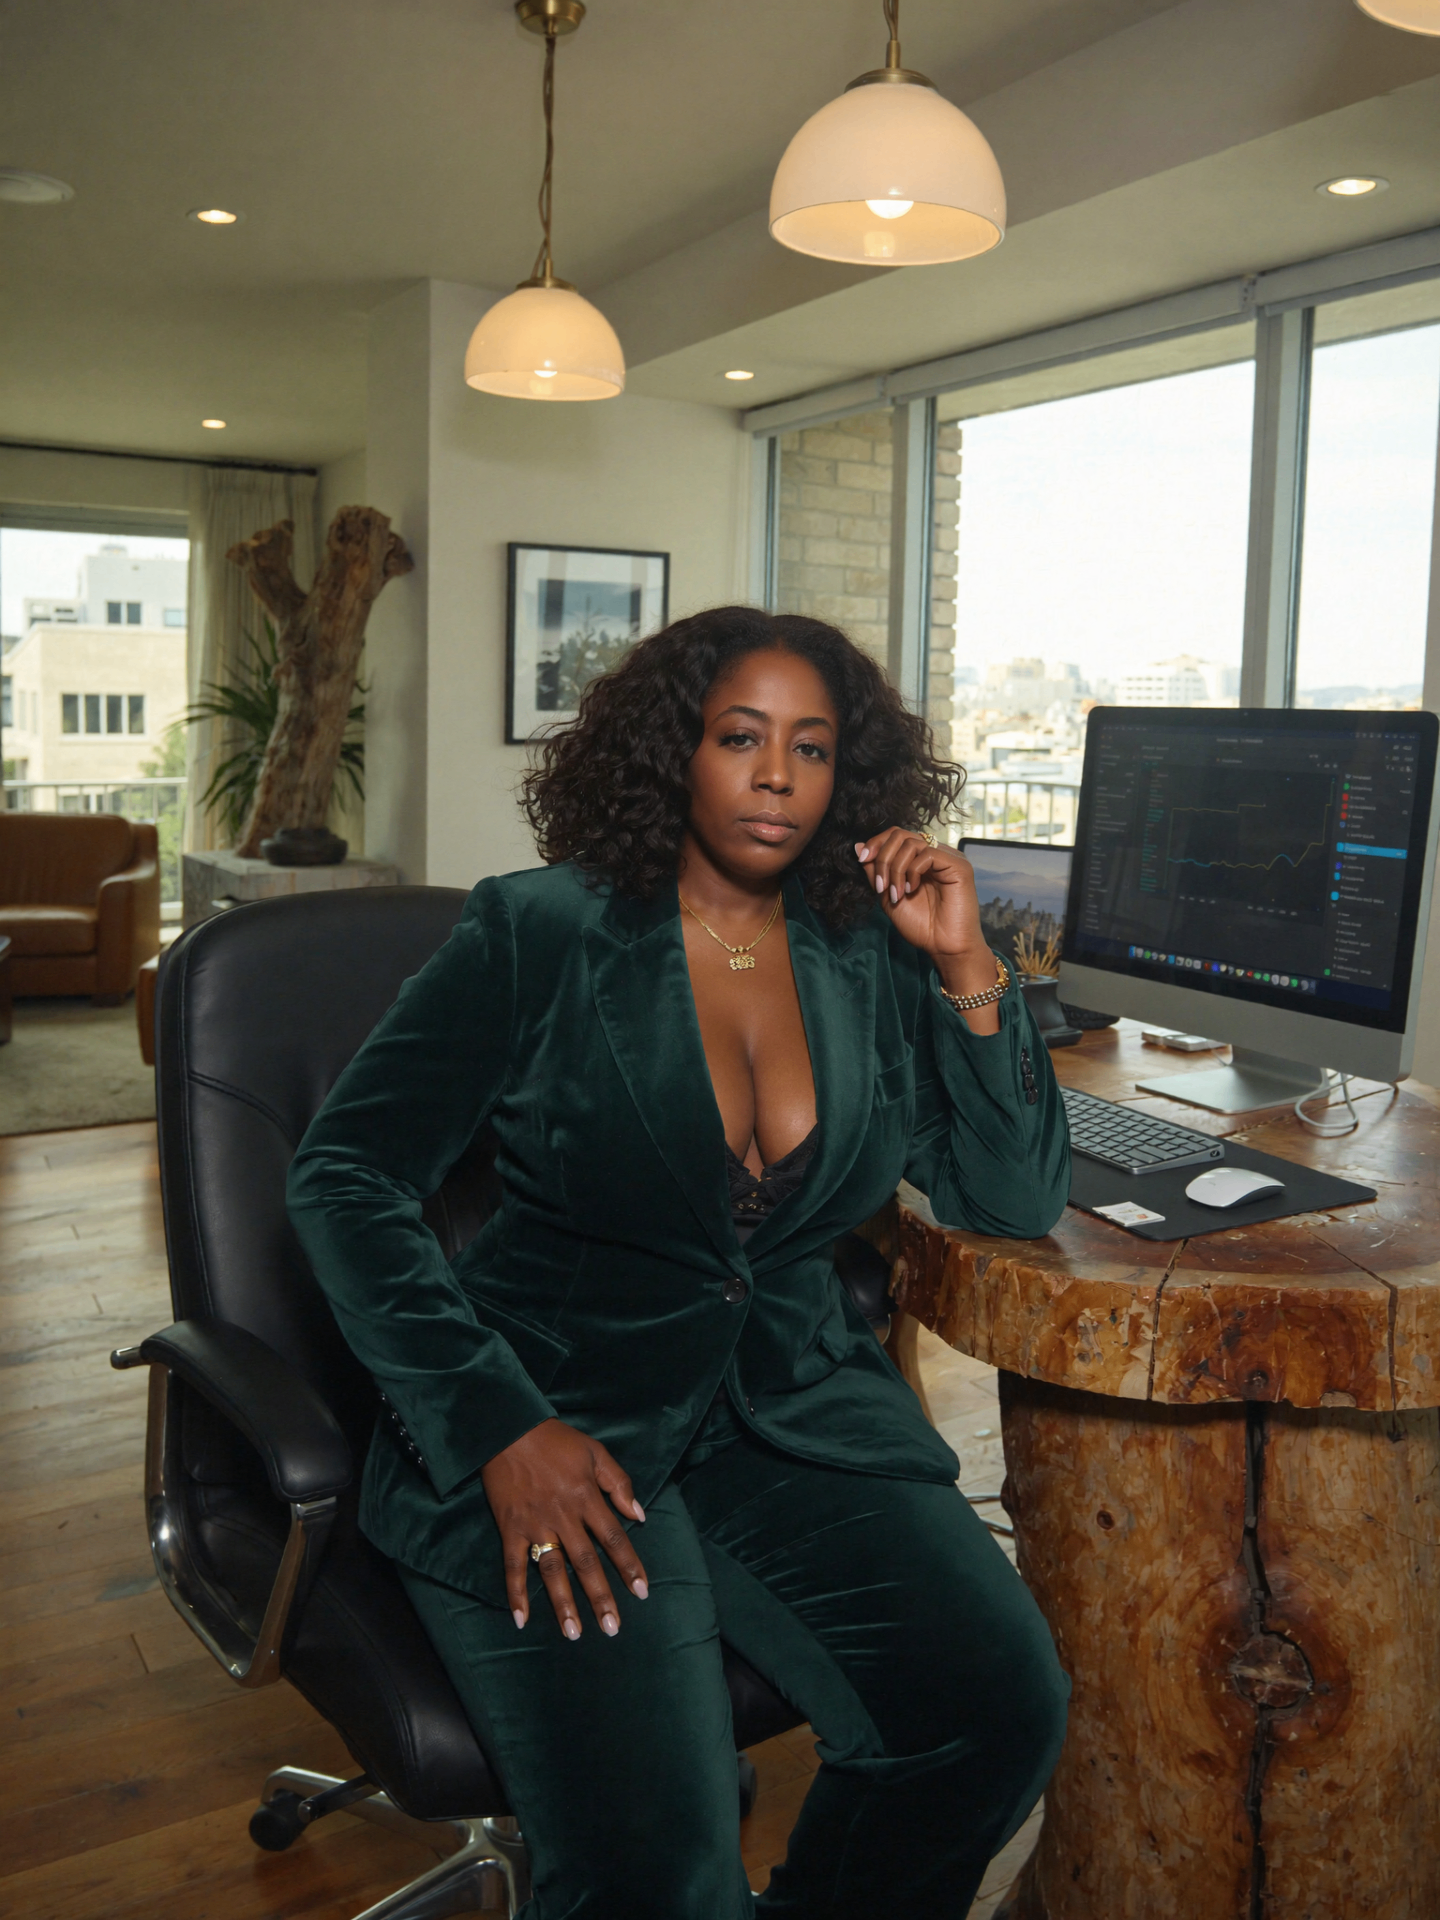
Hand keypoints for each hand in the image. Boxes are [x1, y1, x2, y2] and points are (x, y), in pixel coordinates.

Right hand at [481, 1418, 648, 1639]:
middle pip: (585, 1563)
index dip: (629, 1566)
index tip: (642, 1592)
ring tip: (574, 1634)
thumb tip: (638, 1515)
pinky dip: (516, 1592)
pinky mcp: (510, 1528)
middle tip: (612, 1628)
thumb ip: (618, 1483)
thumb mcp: (595, 1452)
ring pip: (551, 1570)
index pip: (614, 1538)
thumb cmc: (556, 1440)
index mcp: (586, 1498)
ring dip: (563, 1603)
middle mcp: (563, 1516)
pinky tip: (521, 1619)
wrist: (509, 1429)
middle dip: (600, 1597)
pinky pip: (512, 1565)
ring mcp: (535, 1524)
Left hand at [854, 829, 986, 962]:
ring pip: (911, 843)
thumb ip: (875, 871)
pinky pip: (927, 854)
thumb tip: (858, 845)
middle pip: (900, 834)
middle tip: (880, 885)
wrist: (942, 946)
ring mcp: (948, 857)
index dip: (876, 843)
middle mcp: (935, 854)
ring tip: (896, 894)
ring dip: (895, 869)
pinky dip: (912, 872)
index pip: (895, 835)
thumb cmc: (920, 925)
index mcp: (919, 859)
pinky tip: (911, 890)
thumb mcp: (887, 895)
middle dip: (882, 857)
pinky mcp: (959, 865)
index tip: (862, 860)